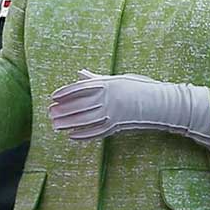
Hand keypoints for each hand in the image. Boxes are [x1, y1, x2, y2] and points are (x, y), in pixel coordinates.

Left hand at [46, 70, 209, 146]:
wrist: (159, 103)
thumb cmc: (138, 88)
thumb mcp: (117, 79)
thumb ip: (96, 79)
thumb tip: (80, 73)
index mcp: (107, 85)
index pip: (80, 89)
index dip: (64, 93)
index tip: (53, 97)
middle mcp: (108, 99)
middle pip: (79, 105)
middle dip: (62, 110)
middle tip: (50, 113)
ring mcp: (112, 114)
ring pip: (84, 120)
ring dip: (68, 124)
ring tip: (55, 125)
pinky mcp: (116, 126)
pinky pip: (96, 132)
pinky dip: (83, 135)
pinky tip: (71, 136)